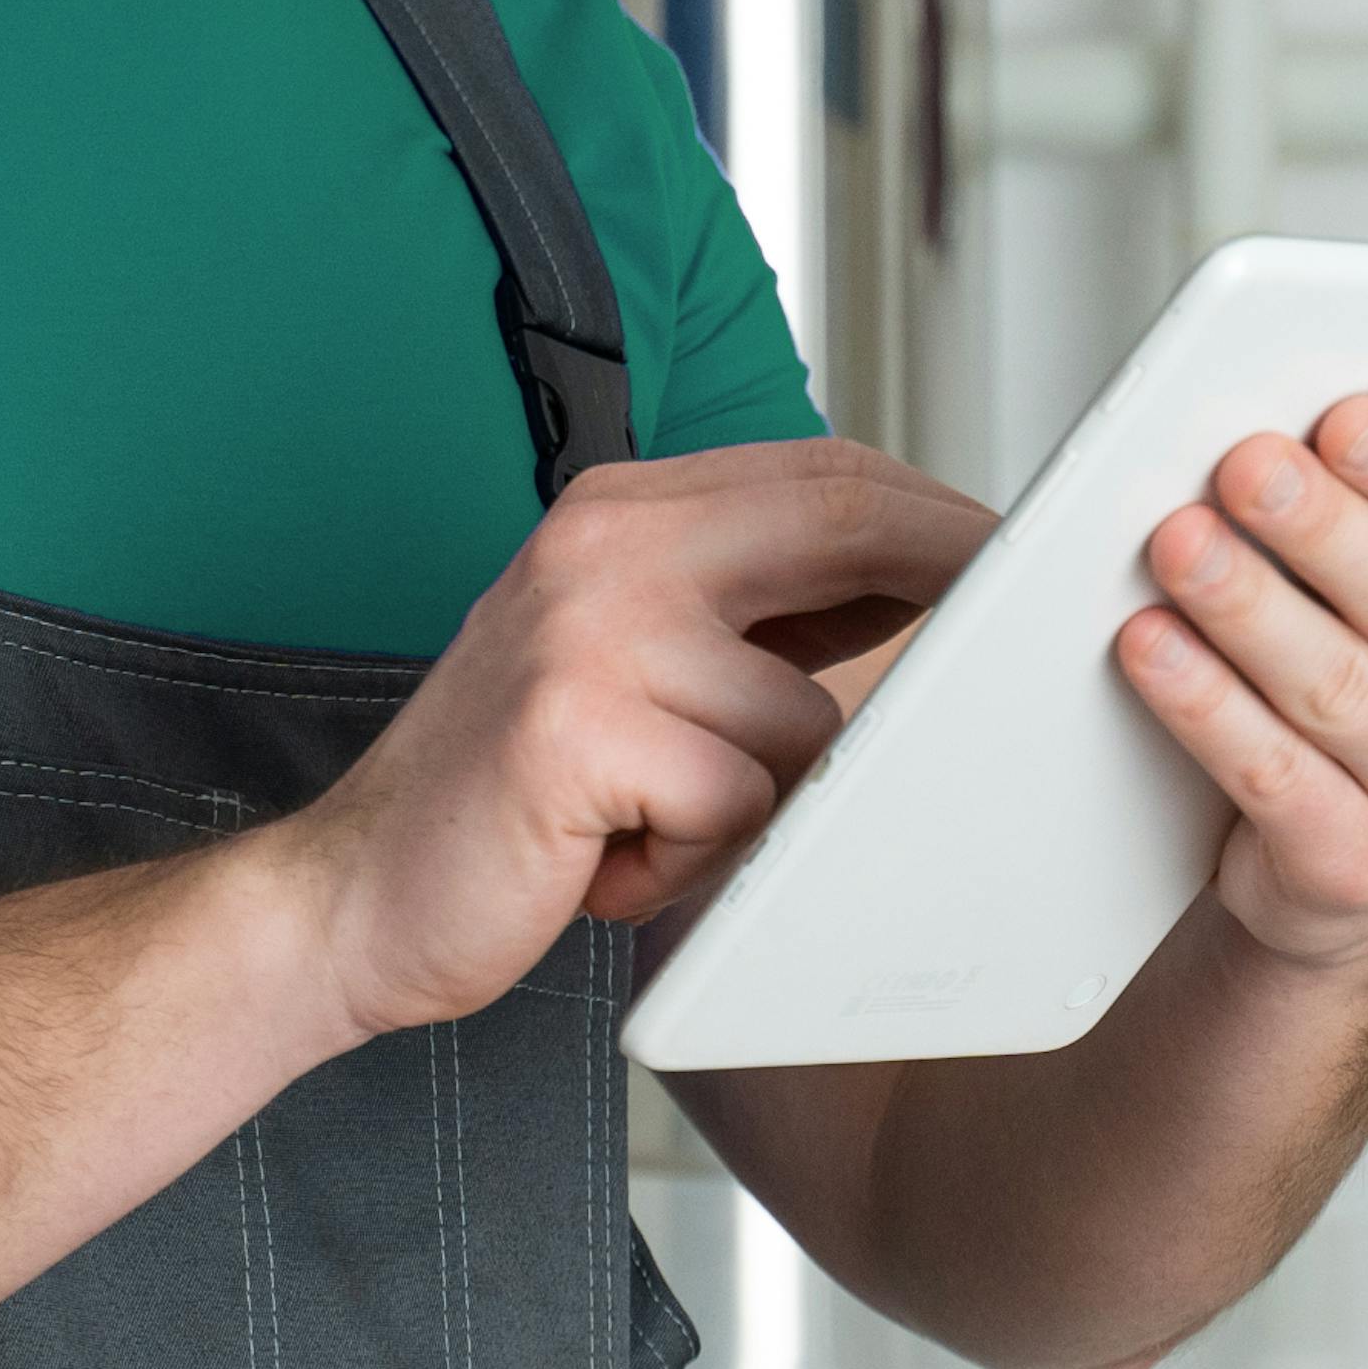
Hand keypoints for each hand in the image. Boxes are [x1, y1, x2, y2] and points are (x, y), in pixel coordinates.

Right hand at [278, 440, 994, 1042]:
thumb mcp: (627, 662)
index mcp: (613, 512)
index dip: (938, 514)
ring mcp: (586, 632)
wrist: (350, 896)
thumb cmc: (508, 798)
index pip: (820, 471)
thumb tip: (923, 585)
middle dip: (955, 585)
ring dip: (767, 801)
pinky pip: (743, 800)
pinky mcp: (578, 733)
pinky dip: (703, 856)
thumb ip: (749, 611)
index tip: (1015, 568)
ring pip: (809, 712)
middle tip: (1016, 654)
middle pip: (843, 522)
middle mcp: (599, 545)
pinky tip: (620, 863)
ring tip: (666, 828)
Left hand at [1121, 379, 1367, 978]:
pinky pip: (1272, 774)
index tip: (1343, 414)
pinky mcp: (1355, 864)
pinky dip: (1203, 705)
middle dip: (1322, 528)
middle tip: (1240, 464)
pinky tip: (1148, 646)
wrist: (1353, 855)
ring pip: (1337, 691)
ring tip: (1175, 542)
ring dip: (1248, 608)